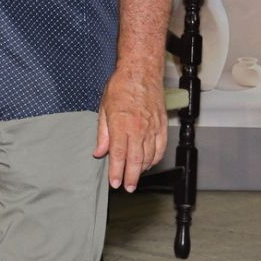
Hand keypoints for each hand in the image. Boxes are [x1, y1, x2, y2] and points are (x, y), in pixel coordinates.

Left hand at [95, 65, 168, 190]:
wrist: (141, 72)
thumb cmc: (120, 87)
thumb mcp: (104, 109)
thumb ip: (102, 133)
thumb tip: (99, 152)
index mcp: (121, 125)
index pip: (119, 155)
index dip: (117, 172)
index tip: (115, 183)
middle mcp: (138, 129)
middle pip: (136, 160)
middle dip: (131, 177)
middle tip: (128, 188)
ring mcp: (152, 127)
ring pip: (149, 156)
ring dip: (142, 169)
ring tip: (135, 177)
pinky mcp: (162, 125)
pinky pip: (160, 147)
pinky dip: (155, 158)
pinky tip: (149, 163)